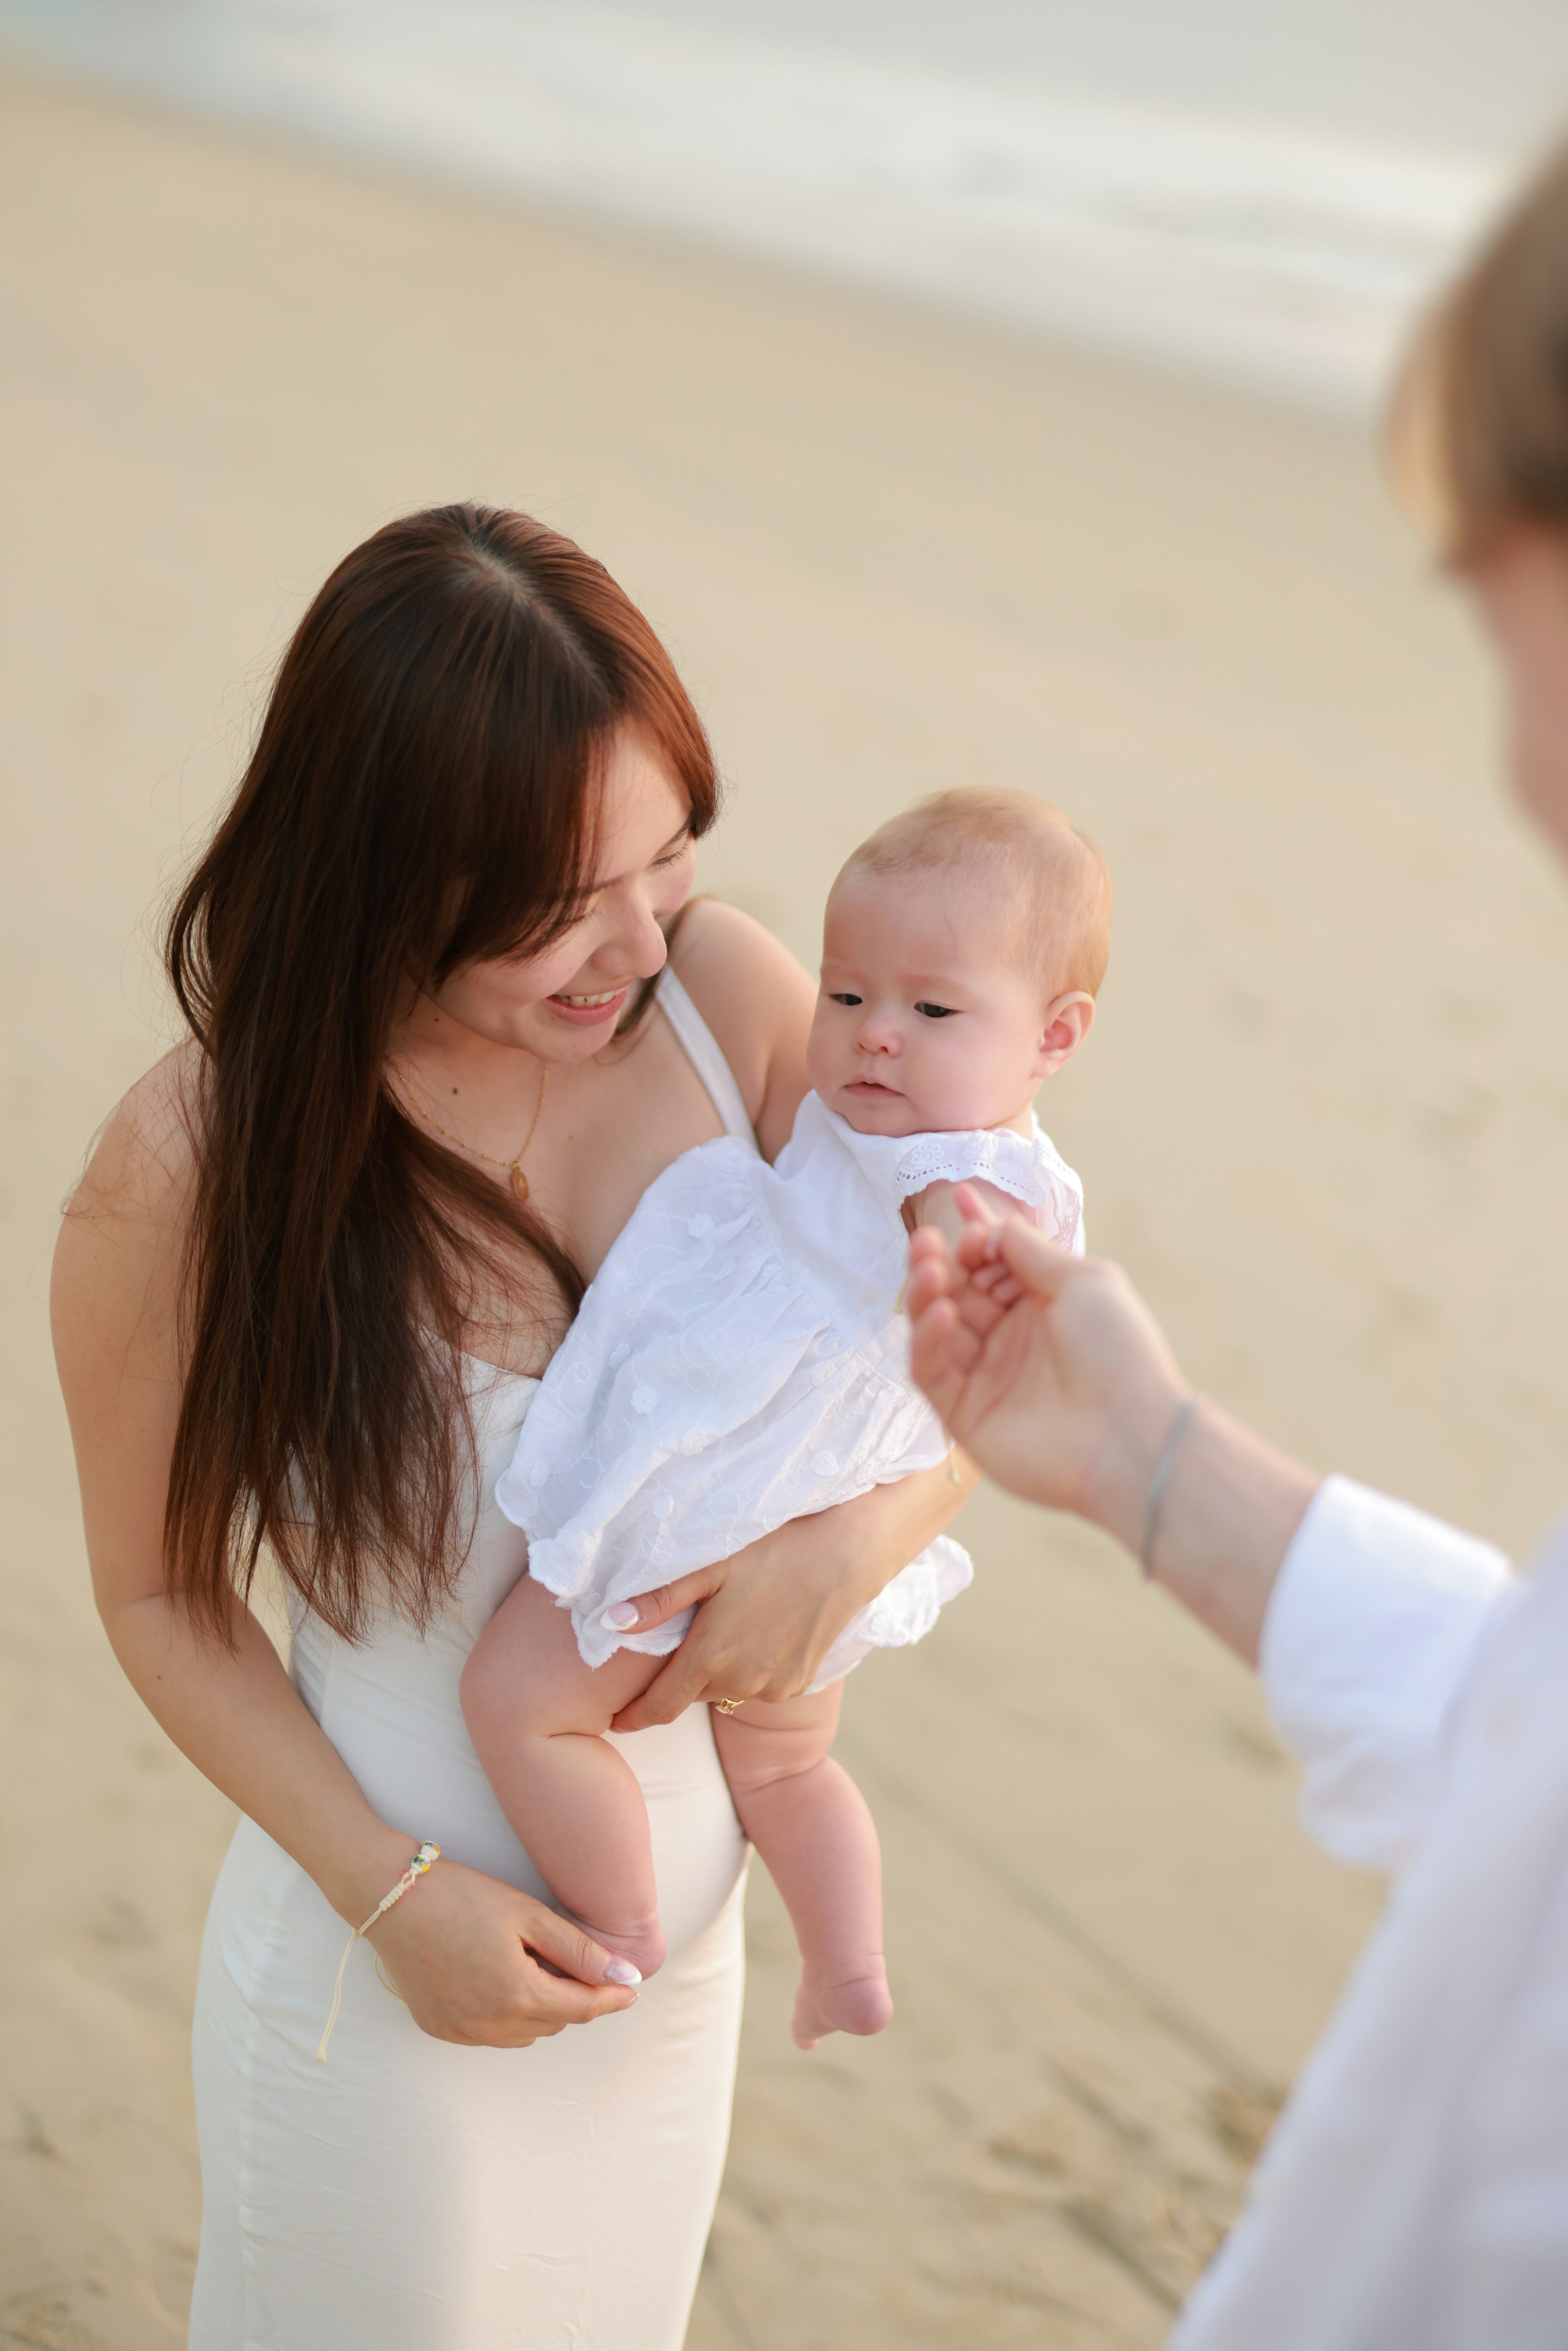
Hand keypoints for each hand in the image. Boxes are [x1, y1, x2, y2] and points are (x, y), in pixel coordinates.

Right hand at [367, 1857, 640, 2045]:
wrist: (392, 1897)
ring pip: (523, 2034)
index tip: (630, 1990)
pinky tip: (500, 1980)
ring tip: (535, 1967)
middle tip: (577, 1964)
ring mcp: (460, 2031)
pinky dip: (506, 2015)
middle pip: (554, 2023)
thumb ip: (580, 1951)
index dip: (611, 1999)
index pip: (582, 2009)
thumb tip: (626, 1976)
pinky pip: (490, 2034)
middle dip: (573, 1998)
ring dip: (540, 2009)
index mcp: (517, 1996)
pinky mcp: (438, 2028)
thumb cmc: (463, 1897)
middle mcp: (489, 2025)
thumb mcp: (529, 1915)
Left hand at [605, 1458, 973, 1730]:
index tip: (613, 1723)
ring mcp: (773, 1686)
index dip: (633, 1718)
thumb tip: (610, 1622)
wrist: (848, 1552)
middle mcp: (740, 1681)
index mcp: (710, 1656)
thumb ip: (660, 1599)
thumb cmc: (774, 1547)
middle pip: (691, 1695)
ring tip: (717, 1633)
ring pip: (725, 1690)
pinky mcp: (797, 1683)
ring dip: (714, 1673)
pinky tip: (754, 1634)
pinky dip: (746, 1670)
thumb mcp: (710, 1564)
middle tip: (670, 1652)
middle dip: (675, 1682)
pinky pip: (758, 1686)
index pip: (658, 1707)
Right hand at [904, 1197, 1186, 1549]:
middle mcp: (1011, 1339)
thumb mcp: (1082, 1281)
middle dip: (939, 1261)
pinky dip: (927, 1338)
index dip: (975, 1236)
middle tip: (926, 1239)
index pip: (992, 1263)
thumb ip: (1031, 1251)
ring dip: (925, 1293)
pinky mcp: (965, 1412)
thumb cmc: (1119, 1352)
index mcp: (1042, 1306)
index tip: (965, 1209)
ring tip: (927, 1268)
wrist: (1130, 1437)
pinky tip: (940, 1313)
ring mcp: (986, 1376)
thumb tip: (993, 1226)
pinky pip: (931, 1369)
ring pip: (936, 1326)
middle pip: (957, 1291)